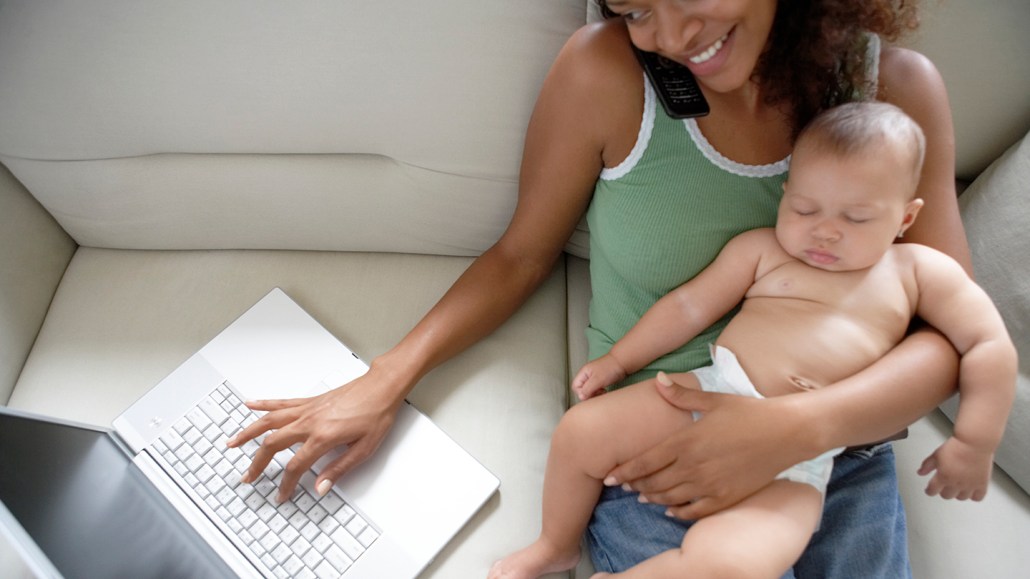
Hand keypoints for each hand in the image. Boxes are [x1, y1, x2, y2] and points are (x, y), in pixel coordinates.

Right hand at [226, 367, 404, 502]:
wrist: (381, 387)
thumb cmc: (376, 414)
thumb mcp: (364, 449)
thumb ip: (339, 468)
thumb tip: (321, 487)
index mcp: (323, 437)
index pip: (295, 466)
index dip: (285, 484)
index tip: (281, 495)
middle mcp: (310, 422)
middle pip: (273, 445)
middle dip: (257, 464)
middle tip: (248, 478)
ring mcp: (307, 409)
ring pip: (268, 421)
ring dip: (248, 433)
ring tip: (231, 443)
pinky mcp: (310, 401)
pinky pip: (281, 403)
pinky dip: (263, 404)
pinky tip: (249, 404)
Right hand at [571, 354, 626, 400]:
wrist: (622, 363)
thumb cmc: (609, 368)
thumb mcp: (597, 379)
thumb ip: (588, 389)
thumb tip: (580, 397)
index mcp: (583, 373)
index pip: (575, 387)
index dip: (582, 393)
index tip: (591, 394)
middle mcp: (587, 376)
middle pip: (582, 389)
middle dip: (589, 394)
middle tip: (598, 393)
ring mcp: (593, 378)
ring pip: (589, 390)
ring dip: (594, 394)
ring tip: (602, 392)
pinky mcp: (600, 381)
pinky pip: (595, 390)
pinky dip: (599, 392)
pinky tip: (605, 391)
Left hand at [603, 372, 810, 518]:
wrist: (787, 432)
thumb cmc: (748, 412)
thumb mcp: (712, 400)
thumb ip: (680, 395)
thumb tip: (656, 379)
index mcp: (686, 440)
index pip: (645, 461)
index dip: (625, 471)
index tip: (610, 477)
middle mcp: (693, 465)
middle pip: (654, 483)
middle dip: (635, 486)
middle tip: (624, 488)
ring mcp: (710, 484)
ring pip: (671, 498)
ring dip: (653, 499)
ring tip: (642, 498)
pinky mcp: (726, 497)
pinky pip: (695, 511)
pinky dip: (679, 513)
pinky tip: (671, 511)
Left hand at [918, 436, 992, 500]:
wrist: (974, 442)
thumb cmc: (957, 446)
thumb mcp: (936, 454)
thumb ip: (927, 465)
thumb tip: (920, 472)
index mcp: (943, 476)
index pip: (932, 491)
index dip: (929, 490)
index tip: (929, 490)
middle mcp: (956, 483)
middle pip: (946, 496)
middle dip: (943, 491)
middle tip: (944, 485)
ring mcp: (969, 485)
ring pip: (961, 498)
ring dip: (958, 493)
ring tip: (957, 486)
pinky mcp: (982, 484)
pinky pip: (977, 498)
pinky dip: (974, 496)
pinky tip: (971, 490)